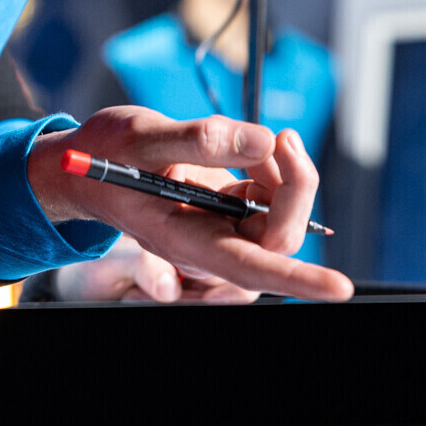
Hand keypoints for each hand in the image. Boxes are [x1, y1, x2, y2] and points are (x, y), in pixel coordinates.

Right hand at [29, 106, 353, 301]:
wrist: (85, 164)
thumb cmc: (103, 158)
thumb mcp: (143, 137)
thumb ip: (200, 140)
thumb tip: (264, 141)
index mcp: (185, 241)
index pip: (253, 269)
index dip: (298, 280)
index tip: (340, 287)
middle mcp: (209, 243)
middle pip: (278, 236)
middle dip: (295, 187)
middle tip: (283, 137)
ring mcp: (220, 227)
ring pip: (278, 214)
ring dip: (283, 173)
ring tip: (259, 138)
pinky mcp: (228, 207)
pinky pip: (269, 195)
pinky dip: (270, 165)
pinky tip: (249, 146)